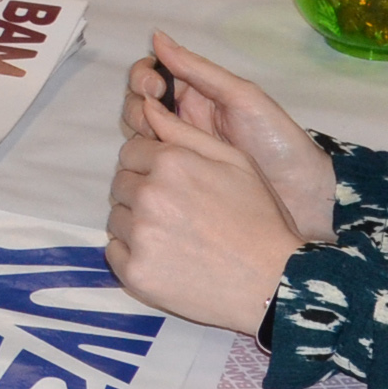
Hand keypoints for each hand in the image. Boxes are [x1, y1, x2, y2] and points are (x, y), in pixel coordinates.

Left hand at [106, 115, 303, 332]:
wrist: (273, 282)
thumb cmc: (259, 218)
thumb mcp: (235, 162)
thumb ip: (185, 133)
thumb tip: (147, 105)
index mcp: (170, 163)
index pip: (130, 152)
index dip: (149, 165)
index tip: (170, 182)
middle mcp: (148, 196)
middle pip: (120, 184)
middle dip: (141, 192)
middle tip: (176, 212)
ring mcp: (139, 237)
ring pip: (116, 218)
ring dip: (135, 223)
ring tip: (174, 236)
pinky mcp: (135, 273)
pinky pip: (114, 252)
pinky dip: (132, 254)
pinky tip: (165, 257)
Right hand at [119, 32, 334, 240]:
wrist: (300, 193)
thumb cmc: (276, 140)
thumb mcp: (241, 96)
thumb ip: (197, 69)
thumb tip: (157, 36)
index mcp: (197, 93)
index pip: (152, 76)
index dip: (144, 78)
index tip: (154, 87)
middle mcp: (182, 118)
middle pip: (138, 104)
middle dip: (138, 105)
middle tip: (154, 118)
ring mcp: (179, 150)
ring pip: (138, 134)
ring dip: (138, 133)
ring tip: (160, 143)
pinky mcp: (178, 178)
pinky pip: (149, 165)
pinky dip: (143, 161)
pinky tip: (155, 164)